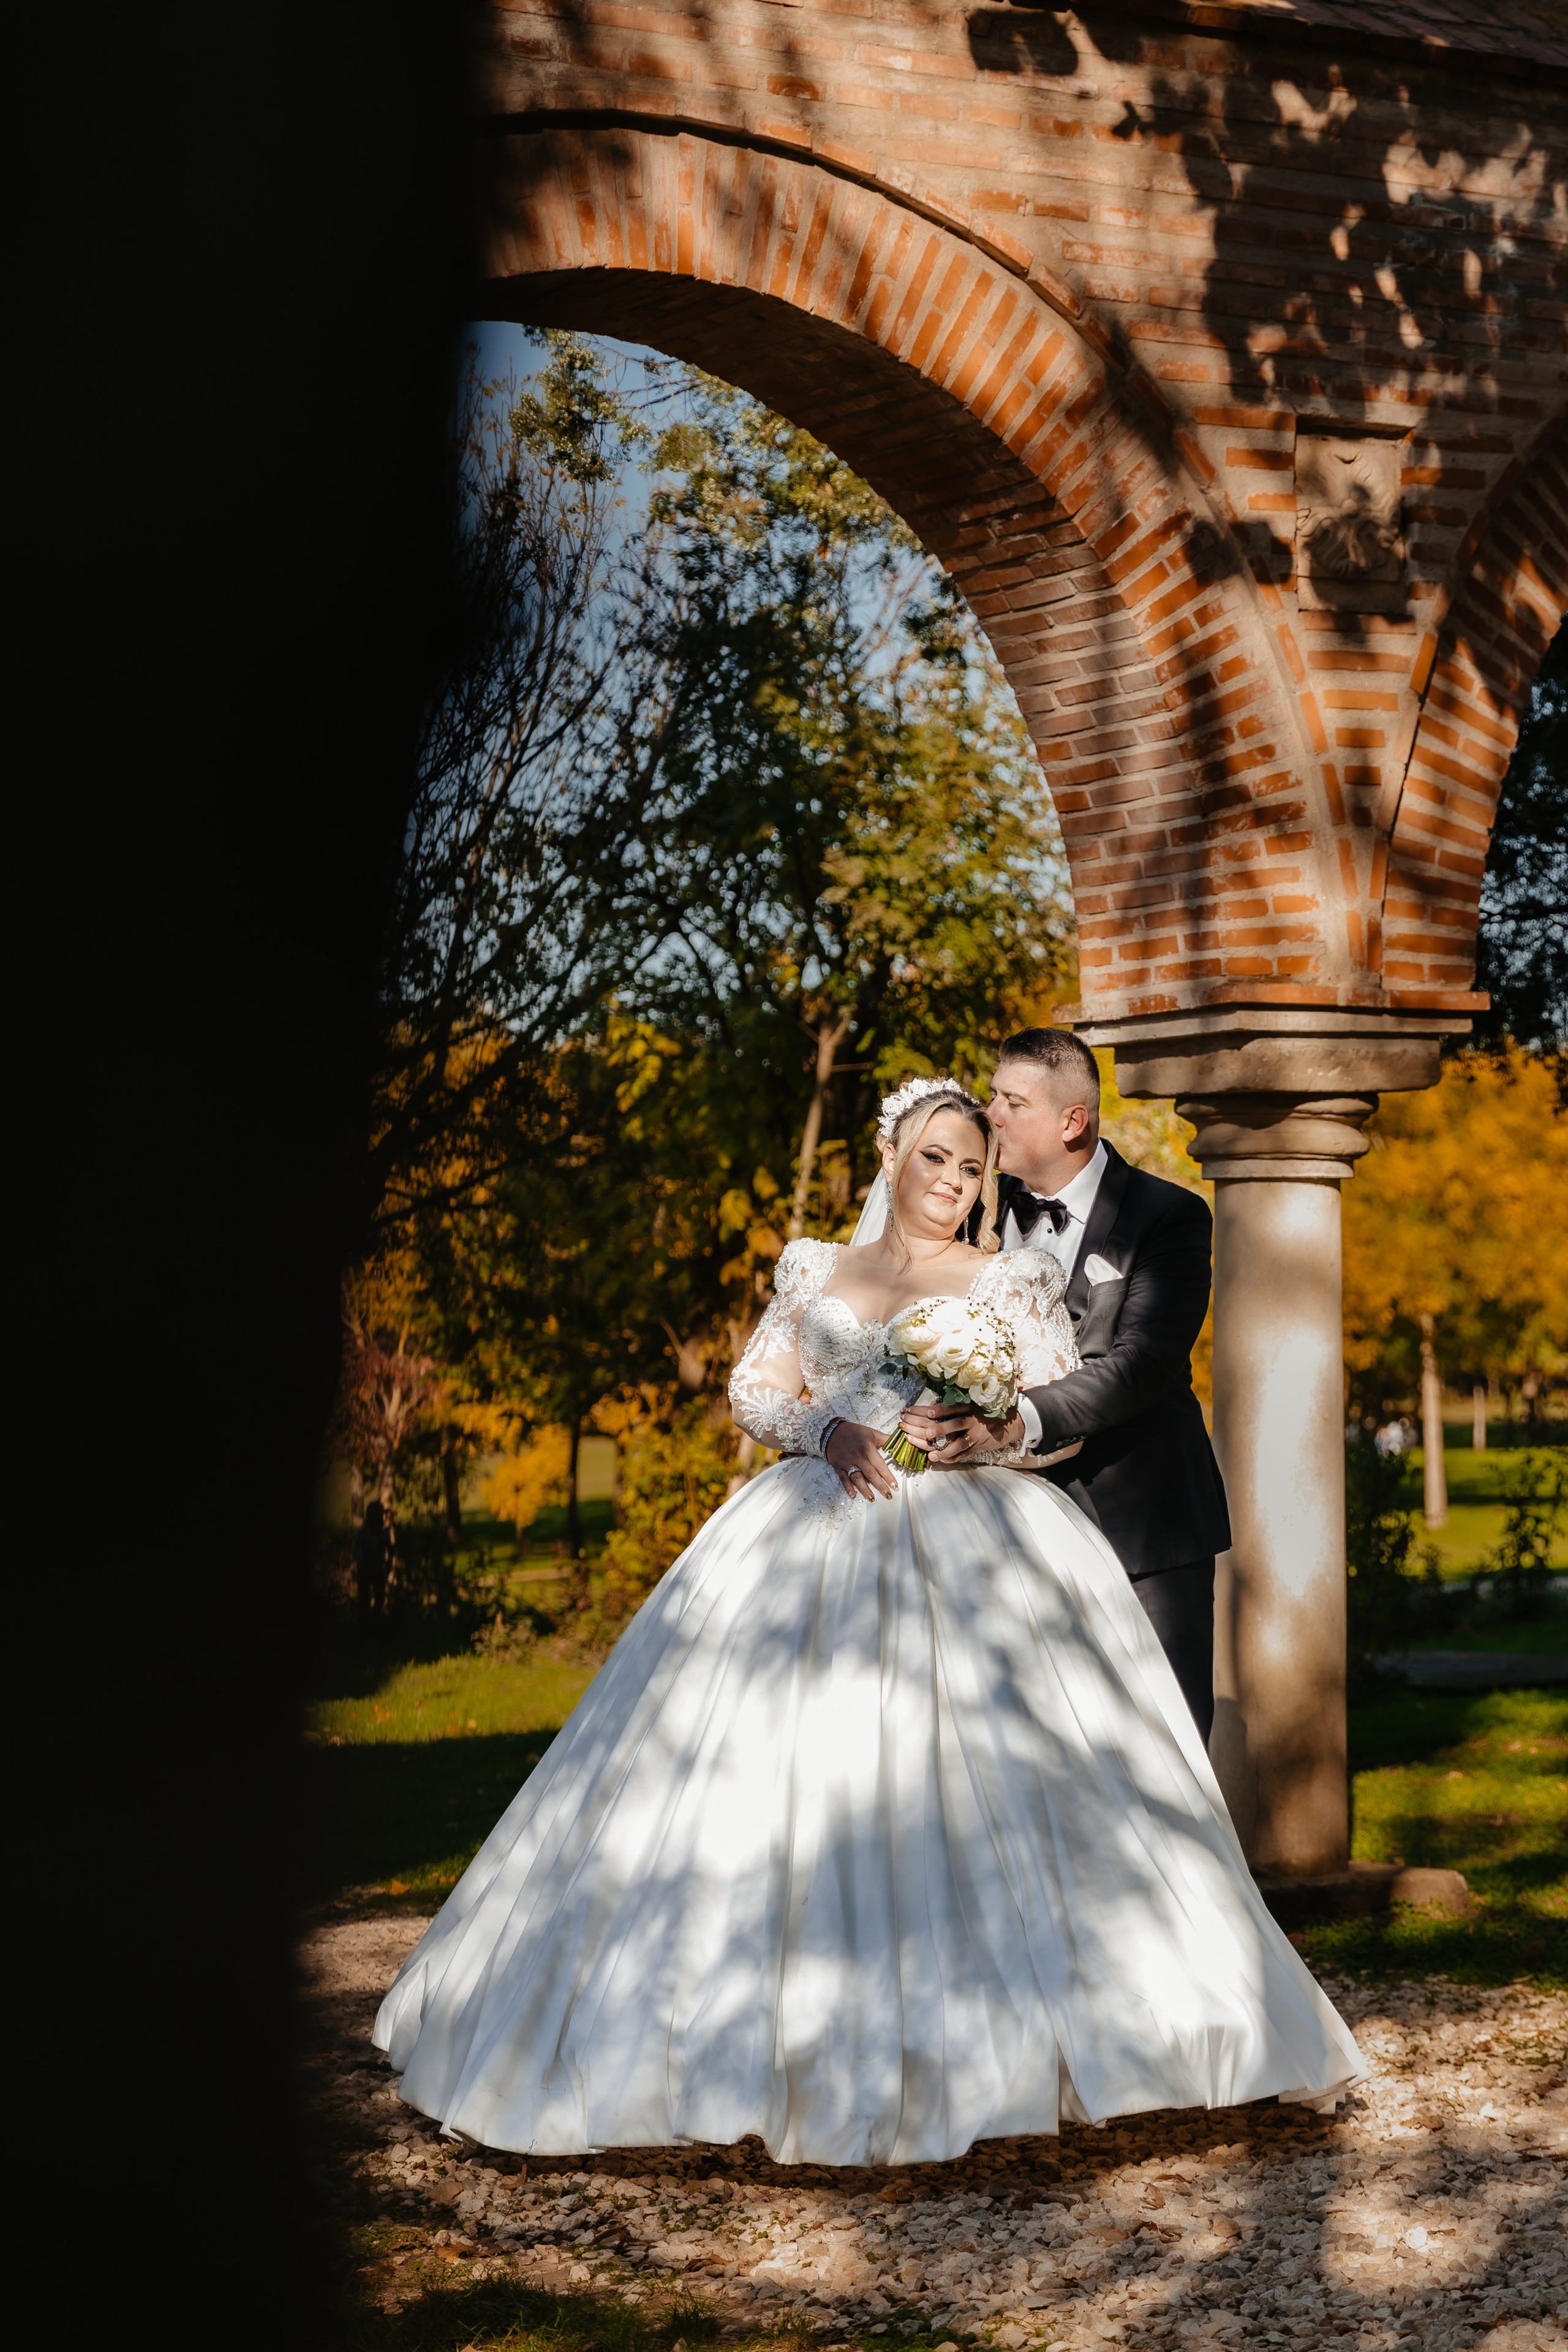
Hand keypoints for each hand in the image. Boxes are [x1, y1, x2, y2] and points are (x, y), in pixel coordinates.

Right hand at [825, 1418, 899, 1501]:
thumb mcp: (871, 1433)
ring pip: (858, 1478)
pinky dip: (848, 1487)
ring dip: (865, 1489)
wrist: (832, 1431)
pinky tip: (853, 1495)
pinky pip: (843, 1478)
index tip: (895, 1486)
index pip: (880, 1466)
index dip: (888, 1477)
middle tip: (888, 1495)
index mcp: (867, 1448)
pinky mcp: (839, 1466)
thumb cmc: (853, 1432)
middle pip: (871, 1474)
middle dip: (880, 1486)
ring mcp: (848, 1462)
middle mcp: (858, 1457)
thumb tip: (900, 1441)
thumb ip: (886, 1439)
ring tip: (872, 1498)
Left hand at [899, 1399, 1025, 1467]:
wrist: (1009, 1423)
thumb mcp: (972, 1406)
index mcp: (968, 1407)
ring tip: (932, 1455)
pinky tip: (942, 1460)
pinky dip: (953, 1457)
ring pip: (960, 1443)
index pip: (952, 1408)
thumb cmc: (984, 1413)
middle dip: (940, 1429)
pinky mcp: (979, 1446)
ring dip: (945, 1450)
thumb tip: (929, 1412)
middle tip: (927, 1432)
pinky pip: (965, 1454)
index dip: (939, 1409)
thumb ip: (956, 1409)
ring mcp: (976, 1434)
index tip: (928, 1411)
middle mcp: (972, 1420)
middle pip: (955, 1424)